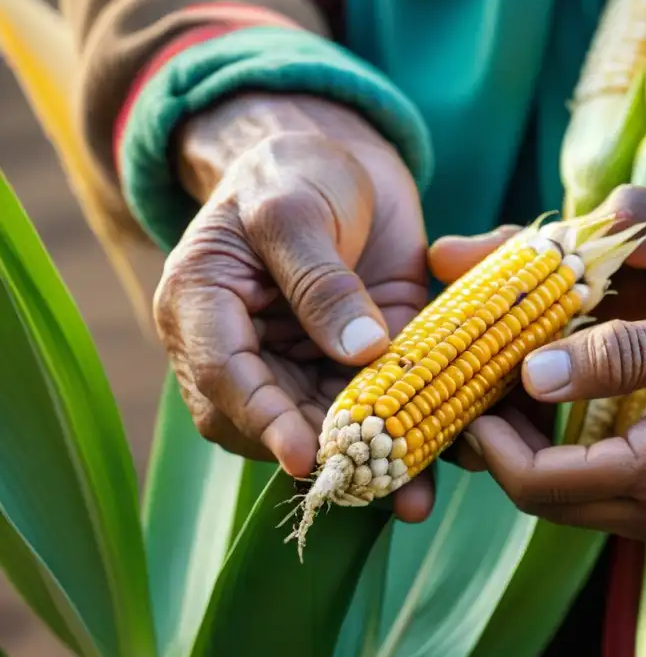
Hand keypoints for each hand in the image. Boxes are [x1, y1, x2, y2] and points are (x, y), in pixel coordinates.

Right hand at [155, 93, 433, 520]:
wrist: (339, 161)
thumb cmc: (297, 169)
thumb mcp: (297, 208)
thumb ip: (320, 279)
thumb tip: (361, 353)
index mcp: (203, 303)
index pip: (223, 375)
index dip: (263, 419)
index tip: (308, 454)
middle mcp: (244, 347)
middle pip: (268, 420)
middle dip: (322, 453)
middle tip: (373, 480)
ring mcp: (298, 361)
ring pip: (321, 427)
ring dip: (364, 461)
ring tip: (412, 495)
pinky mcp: (350, 365)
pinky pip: (368, 410)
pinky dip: (399, 437)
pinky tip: (431, 470)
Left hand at [432, 193, 645, 555]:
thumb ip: (618, 354)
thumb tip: (531, 375)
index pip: (542, 485)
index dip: (493, 443)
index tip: (475, 392)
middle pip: (549, 502)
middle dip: (506, 448)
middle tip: (486, 384)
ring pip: (573, 503)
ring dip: (536, 453)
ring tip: (518, 389)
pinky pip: (605, 499)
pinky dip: (572, 460)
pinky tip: (564, 411)